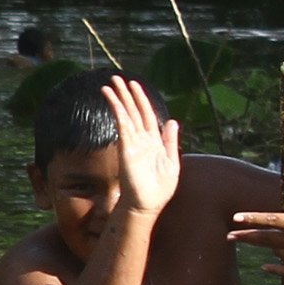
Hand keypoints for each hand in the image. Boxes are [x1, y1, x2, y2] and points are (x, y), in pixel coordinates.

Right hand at [105, 75, 181, 219]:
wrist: (147, 205)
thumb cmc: (159, 190)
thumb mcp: (172, 163)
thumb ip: (171, 141)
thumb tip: (173, 121)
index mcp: (154, 142)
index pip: (147, 116)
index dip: (141, 100)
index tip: (134, 86)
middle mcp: (141, 140)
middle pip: (134, 111)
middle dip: (126, 94)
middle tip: (117, 79)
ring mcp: (133, 143)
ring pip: (126, 115)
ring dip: (119, 99)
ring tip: (110, 84)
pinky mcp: (127, 148)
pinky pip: (123, 125)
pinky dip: (118, 111)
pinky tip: (113, 100)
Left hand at [228, 170, 283, 278]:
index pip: (270, 220)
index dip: (251, 218)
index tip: (235, 218)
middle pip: (266, 239)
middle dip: (246, 237)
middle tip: (229, 236)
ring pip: (278, 252)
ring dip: (272, 246)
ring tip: (274, 240)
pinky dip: (277, 269)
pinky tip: (265, 266)